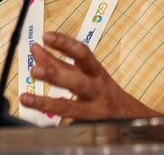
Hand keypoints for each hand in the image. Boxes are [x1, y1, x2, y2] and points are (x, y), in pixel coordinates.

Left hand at [19, 31, 163, 120]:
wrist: (135, 119)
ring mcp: (95, 111)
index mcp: (98, 73)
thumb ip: (66, 68)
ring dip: (46, 101)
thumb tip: (38, 56)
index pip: (82, 54)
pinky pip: (69, 123)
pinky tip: (34, 111)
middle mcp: (98, 91)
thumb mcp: (92, 77)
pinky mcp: (91, 127)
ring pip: (70, 106)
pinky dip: (51, 116)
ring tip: (28, 97)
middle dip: (54, 71)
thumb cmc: (108, 95)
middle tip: (34, 64)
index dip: (65, 44)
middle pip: (77, 80)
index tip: (47, 36)